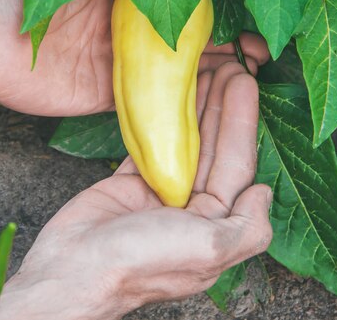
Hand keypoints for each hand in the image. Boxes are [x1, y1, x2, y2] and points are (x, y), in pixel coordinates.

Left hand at [0, 0, 268, 115]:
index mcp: (125, 0)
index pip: (181, 5)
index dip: (217, 12)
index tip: (248, 17)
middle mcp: (128, 35)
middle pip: (186, 43)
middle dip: (225, 47)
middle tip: (262, 53)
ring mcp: (120, 68)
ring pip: (173, 75)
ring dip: (210, 77)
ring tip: (249, 78)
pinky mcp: (106, 98)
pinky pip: (148, 104)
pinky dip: (177, 105)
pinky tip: (209, 105)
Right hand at [0, 62, 272, 319]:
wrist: (72, 269)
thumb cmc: (139, 263)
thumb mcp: (207, 250)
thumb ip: (246, 226)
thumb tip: (263, 193)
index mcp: (216, 227)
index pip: (237, 166)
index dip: (243, 123)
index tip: (247, 84)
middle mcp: (193, 211)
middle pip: (215, 150)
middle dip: (224, 108)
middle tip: (231, 67)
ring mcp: (161, 196)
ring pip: (187, 144)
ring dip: (198, 109)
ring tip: (208, 71)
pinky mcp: (131, 184)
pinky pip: (154, 146)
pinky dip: (162, 121)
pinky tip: (171, 97)